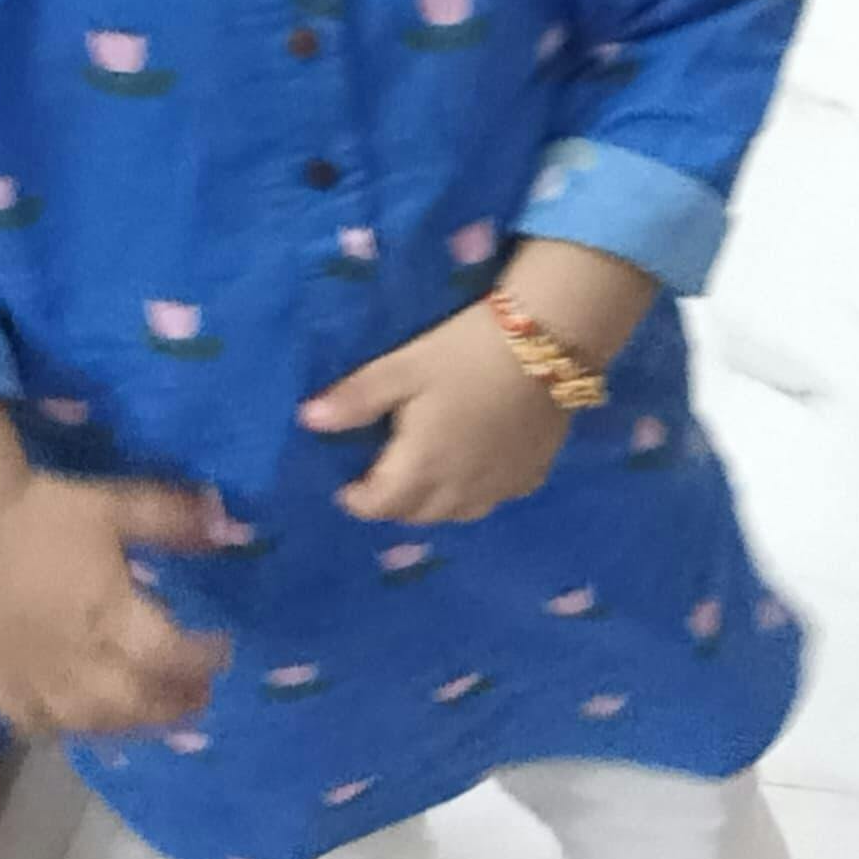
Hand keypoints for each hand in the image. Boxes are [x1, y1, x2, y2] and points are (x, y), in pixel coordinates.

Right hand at [0, 471, 228, 740]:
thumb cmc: (43, 508)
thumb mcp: (116, 503)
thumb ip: (171, 518)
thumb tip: (226, 523)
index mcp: (110, 615)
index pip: (168, 655)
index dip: (201, 660)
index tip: (223, 651)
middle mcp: (75, 658)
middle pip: (131, 702)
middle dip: (171, 705)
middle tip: (197, 699)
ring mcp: (33, 673)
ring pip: (85, 721)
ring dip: (125, 725)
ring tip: (149, 715)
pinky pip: (31, 720)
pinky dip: (60, 729)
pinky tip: (75, 722)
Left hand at [301, 308, 572, 527]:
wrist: (550, 343)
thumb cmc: (466, 353)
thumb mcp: (404, 367)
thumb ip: (356, 398)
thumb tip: (307, 420)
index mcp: (421, 468)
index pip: (379, 505)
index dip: (357, 499)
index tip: (346, 486)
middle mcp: (460, 491)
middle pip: (417, 515)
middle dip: (394, 503)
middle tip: (383, 477)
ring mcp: (501, 487)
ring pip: (458, 514)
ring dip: (435, 504)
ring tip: (426, 477)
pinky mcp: (533, 474)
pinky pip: (496, 499)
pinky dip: (477, 492)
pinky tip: (477, 468)